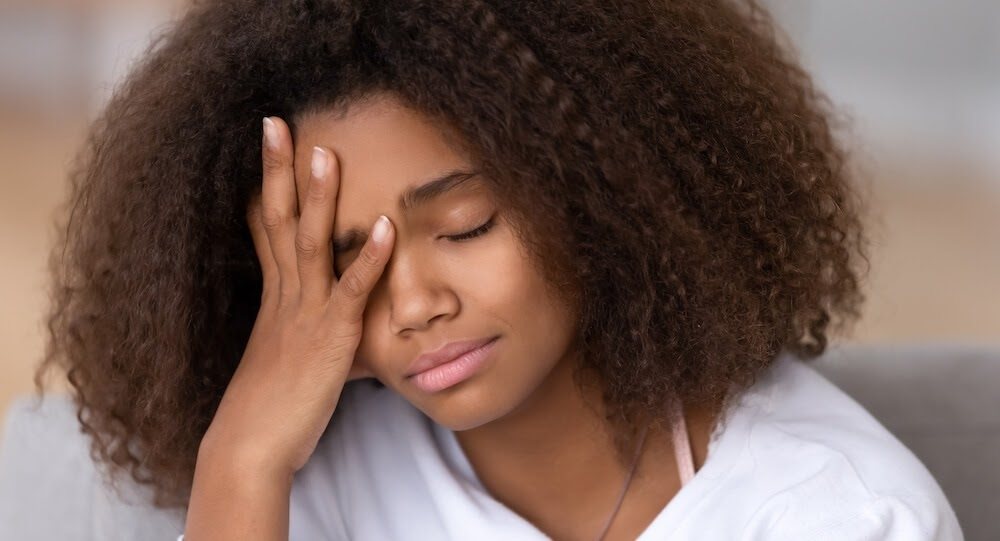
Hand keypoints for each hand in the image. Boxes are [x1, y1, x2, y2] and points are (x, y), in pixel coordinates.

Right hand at [200, 116, 393, 476]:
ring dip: (318, 196)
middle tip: (277, 122)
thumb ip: (311, 335)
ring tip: (326, 152)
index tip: (266, 146)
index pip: (265, 228)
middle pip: (276, 219)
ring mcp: (304, 314)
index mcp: (275, 299)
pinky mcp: (329, 337)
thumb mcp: (288, 361)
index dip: (265, 185)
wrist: (249, 448)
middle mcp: (285, 297)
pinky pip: (351, 290)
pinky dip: (369, 257)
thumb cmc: (270, 411)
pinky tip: (387, 227)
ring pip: (307, 242)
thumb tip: (332, 334)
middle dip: (277, 169)